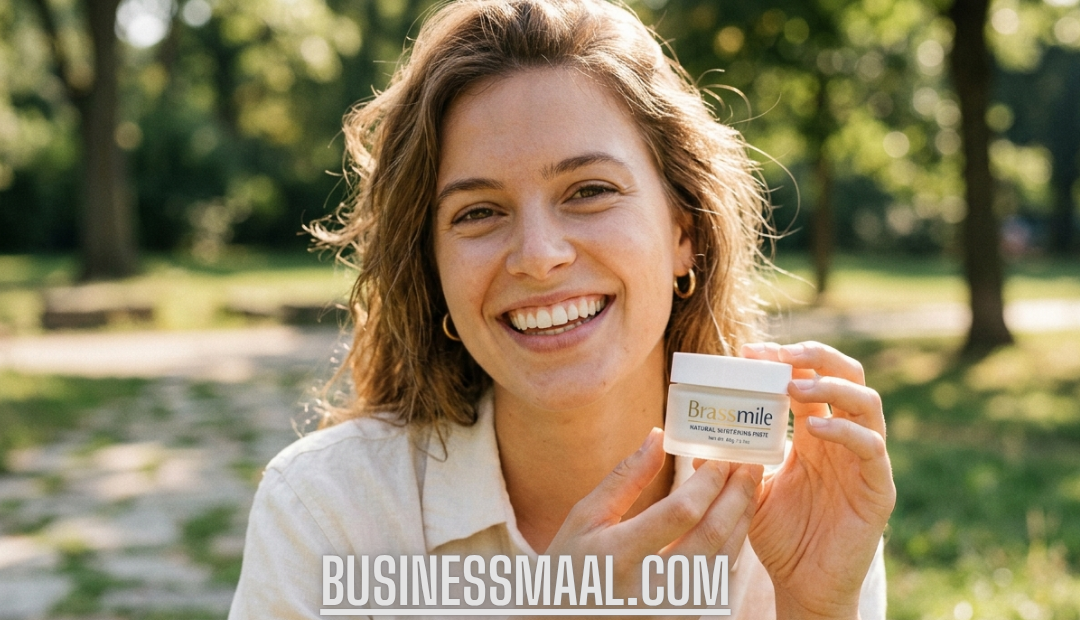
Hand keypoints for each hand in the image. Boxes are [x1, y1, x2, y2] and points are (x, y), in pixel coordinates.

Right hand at [540, 428, 761, 615]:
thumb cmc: (572, 562)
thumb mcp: (586, 515)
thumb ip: (626, 477)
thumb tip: (658, 436)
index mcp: (618, 555)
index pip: (680, 513)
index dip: (708, 482)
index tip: (719, 457)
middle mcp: (648, 588)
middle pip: (710, 535)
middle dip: (736, 495)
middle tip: (749, 464)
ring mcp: (669, 610)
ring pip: (722, 558)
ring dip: (741, 519)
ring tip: (748, 486)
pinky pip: (717, 577)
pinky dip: (731, 544)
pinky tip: (734, 518)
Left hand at [741, 342, 894, 619]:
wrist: (804, 585)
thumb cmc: (780, 536)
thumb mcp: (747, 493)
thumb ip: (730, 466)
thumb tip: (694, 446)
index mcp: (814, 433)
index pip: (808, 379)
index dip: (784, 360)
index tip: (749, 352)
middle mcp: (843, 439)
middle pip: (847, 375)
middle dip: (815, 356)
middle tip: (780, 353)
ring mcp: (865, 461)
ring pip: (866, 402)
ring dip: (831, 385)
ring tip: (794, 386)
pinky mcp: (878, 488)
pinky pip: (871, 447)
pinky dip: (846, 431)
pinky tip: (815, 427)